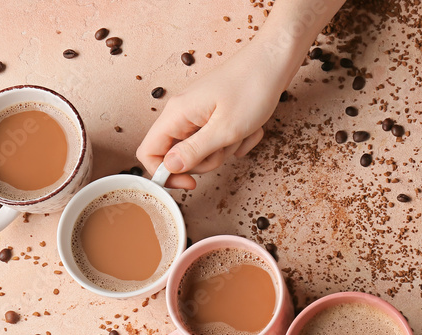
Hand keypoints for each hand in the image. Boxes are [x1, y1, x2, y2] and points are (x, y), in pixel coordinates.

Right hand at [136, 41, 291, 188]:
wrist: (272, 63)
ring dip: (227, 148)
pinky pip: (221, 141)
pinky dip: (238, 139)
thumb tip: (168, 168)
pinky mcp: (215, 115)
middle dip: (207, 160)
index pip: (148, 152)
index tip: (190, 184)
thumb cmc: (251, 90)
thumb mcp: (224, 129)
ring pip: (204, 150)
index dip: (164, 174)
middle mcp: (182, 113)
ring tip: (242, 131)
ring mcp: (199, 114)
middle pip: (180, 156)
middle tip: (227, 144)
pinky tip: (251, 128)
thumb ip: (194, 151)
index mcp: (176, 114)